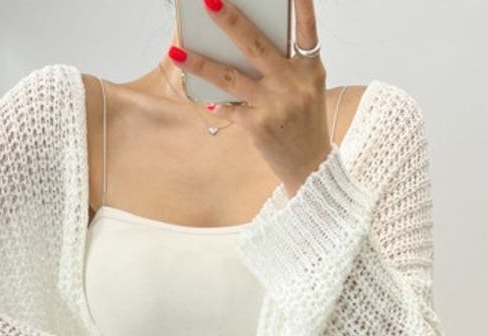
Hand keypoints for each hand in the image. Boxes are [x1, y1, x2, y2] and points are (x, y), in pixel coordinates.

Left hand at [169, 0, 332, 197]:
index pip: (307, 29)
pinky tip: (205, 100)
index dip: (300, 4)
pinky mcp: (258, 126)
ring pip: (230, 78)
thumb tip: (244, 46)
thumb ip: (286, 66)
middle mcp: (292, 83)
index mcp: (309, 69)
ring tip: (176, 52)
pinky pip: (229, 108)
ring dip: (200, 64)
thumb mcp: (307, 89)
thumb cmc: (305, 122)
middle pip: (256, 46)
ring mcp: (274, 105)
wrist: (311, 166)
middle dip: (231, 21)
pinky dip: (217, 104)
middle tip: (209, 1)